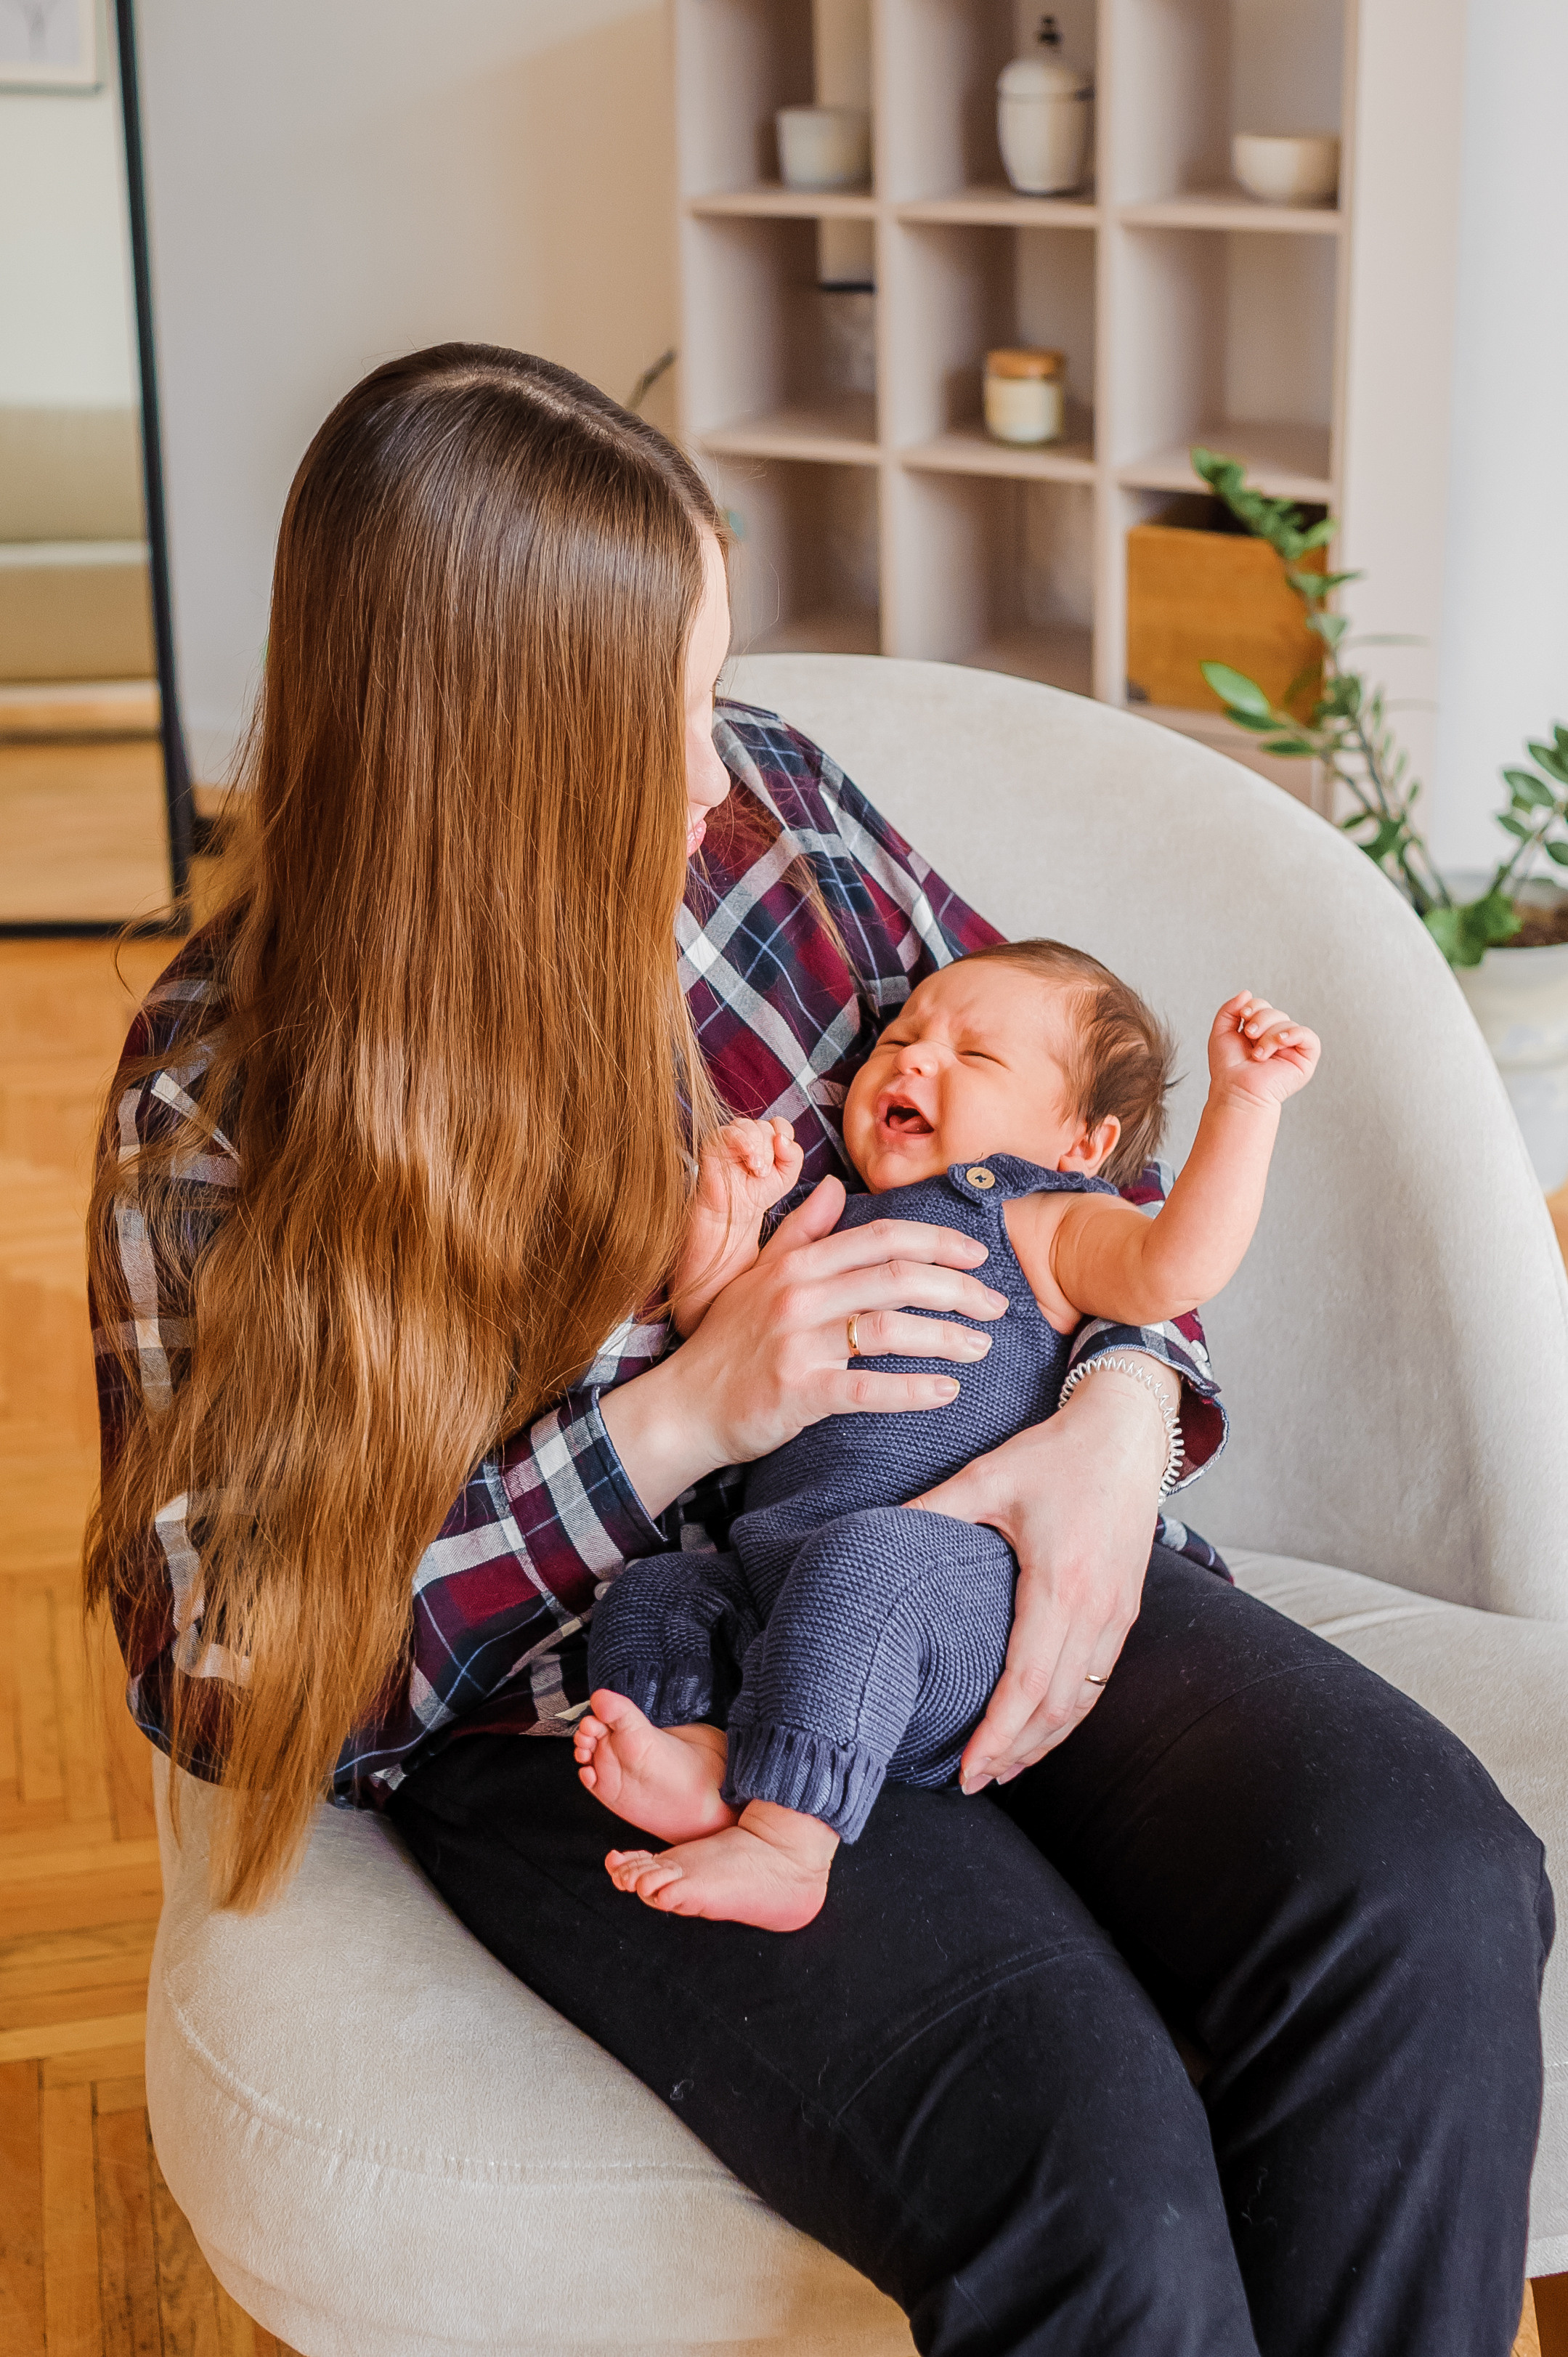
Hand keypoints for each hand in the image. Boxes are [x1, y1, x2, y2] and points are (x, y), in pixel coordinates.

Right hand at [601, 1176, 1008, 1515]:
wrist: (682, 1408)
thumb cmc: (726, 1345)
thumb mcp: (756, 1277)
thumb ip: (800, 1231)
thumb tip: (835, 1186)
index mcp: (796, 1264)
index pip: (880, 1237)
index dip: (937, 1241)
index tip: (978, 1254)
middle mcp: (797, 1296)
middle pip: (895, 1278)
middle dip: (956, 1287)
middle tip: (996, 1304)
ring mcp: (797, 1344)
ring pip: (888, 1329)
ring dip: (945, 1337)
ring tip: (981, 1347)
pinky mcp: (798, 1393)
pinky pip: (868, 1389)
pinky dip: (912, 1390)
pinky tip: (947, 1392)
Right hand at [697, 1117, 805, 1228]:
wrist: (737, 1211)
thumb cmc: (759, 1193)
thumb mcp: (787, 1176)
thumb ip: (794, 1155)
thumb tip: (782, 1137)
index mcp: (768, 1139)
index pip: (780, 1124)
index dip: (783, 1138)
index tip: (780, 1159)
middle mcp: (751, 1135)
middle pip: (765, 1126)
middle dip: (768, 1150)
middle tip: (763, 1172)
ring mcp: (733, 1136)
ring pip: (748, 1125)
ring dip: (756, 1147)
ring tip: (754, 1168)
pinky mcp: (715, 1141)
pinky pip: (729, 1131)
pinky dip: (742, 1140)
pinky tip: (747, 1155)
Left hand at [909, 1361, 1172, 1786]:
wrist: (1127, 1433)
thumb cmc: (1055, 1453)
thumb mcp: (987, 1477)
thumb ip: (932, 1510)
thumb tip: (873, 1534)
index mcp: (1061, 1583)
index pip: (1027, 1684)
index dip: (996, 1735)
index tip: (967, 1770)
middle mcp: (1098, 1609)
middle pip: (1057, 1708)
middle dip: (1015, 1752)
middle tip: (973, 1780)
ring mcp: (1119, 1613)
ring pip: (1084, 1701)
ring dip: (1045, 1741)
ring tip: (1004, 1767)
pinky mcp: (1127, 1609)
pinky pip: (1100, 1678)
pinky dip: (1069, 1712)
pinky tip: (1043, 1726)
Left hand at [1209, 990, 1320, 1110]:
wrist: (1236, 1091)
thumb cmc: (1228, 1068)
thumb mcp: (1221, 1032)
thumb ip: (1230, 1009)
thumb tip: (1247, 992)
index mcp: (1260, 1032)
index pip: (1264, 1006)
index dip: (1255, 1006)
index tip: (1243, 1016)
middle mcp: (1277, 1038)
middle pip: (1277, 1012)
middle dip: (1261, 1020)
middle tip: (1249, 1036)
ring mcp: (1291, 1049)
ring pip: (1288, 1023)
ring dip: (1270, 1036)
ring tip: (1258, 1054)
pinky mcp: (1305, 1060)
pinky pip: (1308, 1036)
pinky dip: (1294, 1034)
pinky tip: (1280, 1042)